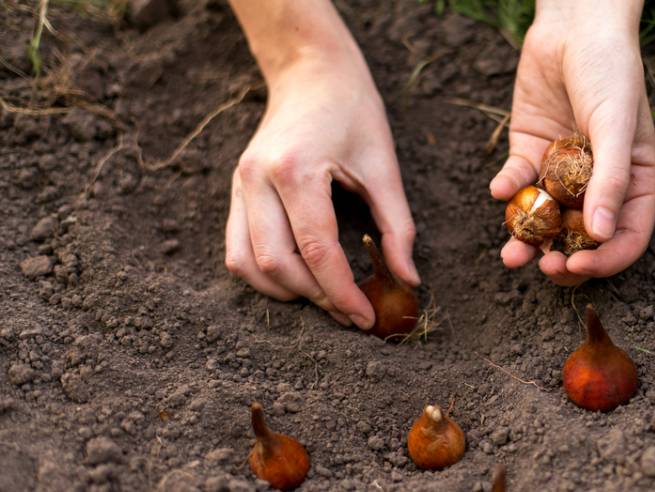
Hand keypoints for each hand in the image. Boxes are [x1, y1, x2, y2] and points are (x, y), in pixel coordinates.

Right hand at [225, 5, 418, 328]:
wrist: (311, 73)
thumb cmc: (354, 112)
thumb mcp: (385, 166)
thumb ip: (397, 227)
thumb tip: (409, 281)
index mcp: (296, 170)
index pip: (317, 250)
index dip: (343, 293)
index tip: (367, 319)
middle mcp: (256, 179)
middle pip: (277, 264)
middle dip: (316, 298)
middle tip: (352, 313)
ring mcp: (239, 185)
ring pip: (247, 264)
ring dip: (286, 292)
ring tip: (326, 298)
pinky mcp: (236, 191)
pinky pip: (237, 250)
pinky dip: (265, 274)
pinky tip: (300, 279)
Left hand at [490, 0, 654, 285]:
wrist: (574, 26)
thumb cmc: (611, 71)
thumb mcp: (617, 126)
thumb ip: (611, 180)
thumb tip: (601, 236)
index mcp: (634, 183)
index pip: (625, 237)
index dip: (605, 260)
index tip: (577, 267)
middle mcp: (598, 184)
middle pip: (582, 238)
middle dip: (562, 258)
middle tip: (543, 267)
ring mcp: (562, 171)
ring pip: (545, 219)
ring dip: (527, 239)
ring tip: (511, 254)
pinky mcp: (530, 152)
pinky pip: (518, 183)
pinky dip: (508, 190)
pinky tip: (499, 188)